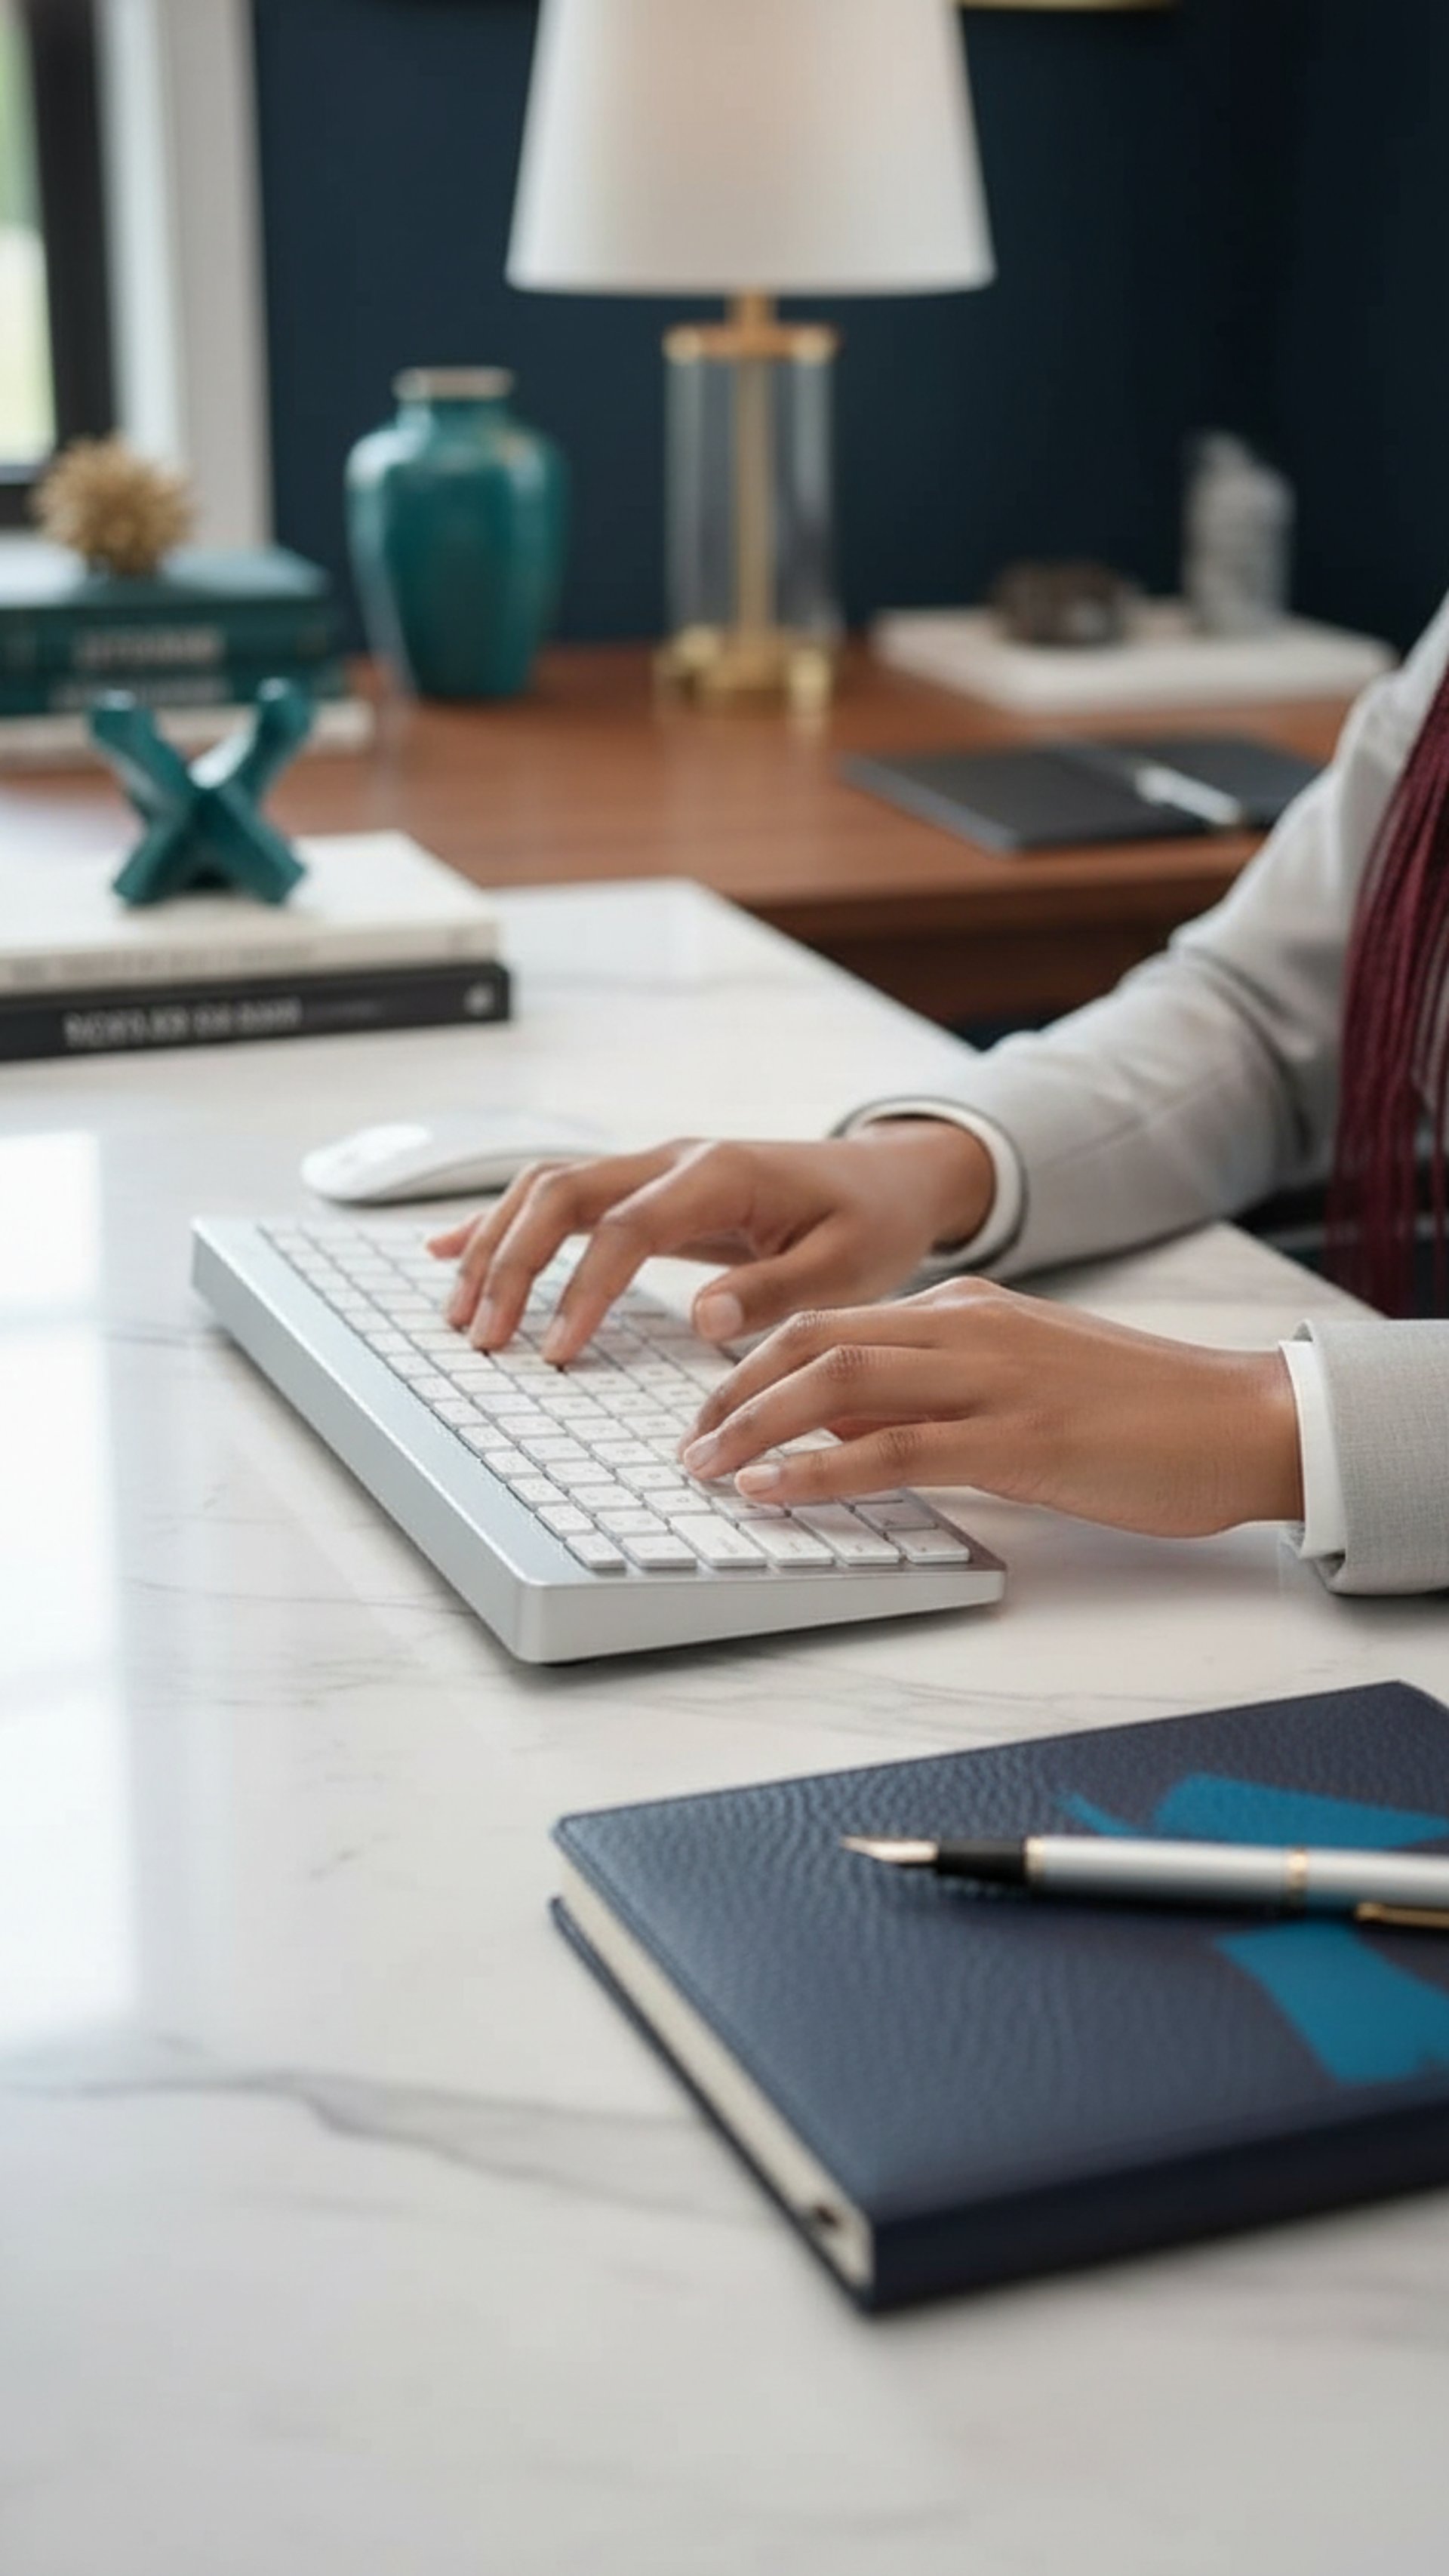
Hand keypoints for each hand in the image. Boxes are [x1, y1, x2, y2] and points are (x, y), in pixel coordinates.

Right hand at [427, 1123, 994, 1363]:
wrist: (888, 1178)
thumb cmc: (871, 1223)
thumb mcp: (847, 1267)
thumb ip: (774, 1291)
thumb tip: (700, 1319)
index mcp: (721, 1175)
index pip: (627, 1228)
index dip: (583, 1289)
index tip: (557, 1353)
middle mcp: (674, 1160)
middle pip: (562, 1194)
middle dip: (512, 1263)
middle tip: (483, 1339)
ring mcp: (654, 1168)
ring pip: (547, 1189)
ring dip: (496, 1245)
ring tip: (461, 1314)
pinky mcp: (647, 1188)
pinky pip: (559, 1196)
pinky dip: (503, 1223)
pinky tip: (451, 1252)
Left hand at [677, 1279, 1304, 1538]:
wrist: (1242, 1421)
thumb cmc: (1137, 1412)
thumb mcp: (1022, 1382)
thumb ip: (937, 1395)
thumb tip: (845, 1433)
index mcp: (969, 1309)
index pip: (833, 1320)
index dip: (755, 1362)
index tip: (710, 1410)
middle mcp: (969, 1329)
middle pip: (815, 1340)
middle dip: (733, 1393)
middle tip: (688, 1446)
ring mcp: (992, 1381)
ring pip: (839, 1383)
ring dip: (755, 1427)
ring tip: (706, 1470)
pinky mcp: (1019, 1440)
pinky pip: (894, 1450)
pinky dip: (820, 1472)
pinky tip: (774, 1493)